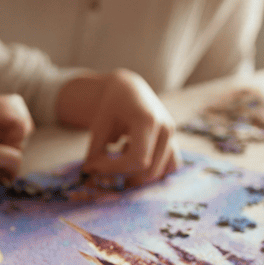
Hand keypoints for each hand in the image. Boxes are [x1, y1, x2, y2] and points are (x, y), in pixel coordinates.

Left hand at [80, 70, 178, 187]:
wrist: (129, 90)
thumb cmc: (112, 104)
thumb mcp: (99, 124)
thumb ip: (95, 149)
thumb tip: (89, 172)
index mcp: (147, 120)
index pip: (137, 160)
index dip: (113, 169)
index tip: (92, 166)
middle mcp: (165, 128)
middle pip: (148, 170)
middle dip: (121, 174)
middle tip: (100, 167)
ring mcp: (172, 136)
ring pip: (160, 173)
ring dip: (137, 174)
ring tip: (120, 155)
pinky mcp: (173, 142)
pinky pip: (170, 167)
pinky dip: (151, 170)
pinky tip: (133, 156)